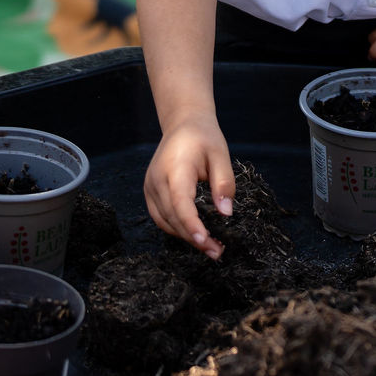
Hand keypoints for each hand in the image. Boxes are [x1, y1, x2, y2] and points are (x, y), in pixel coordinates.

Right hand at [143, 112, 233, 259]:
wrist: (183, 124)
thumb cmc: (204, 137)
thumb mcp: (221, 154)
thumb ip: (224, 183)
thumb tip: (226, 214)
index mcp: (175, 167)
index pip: (180, 202)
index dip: (191, 224)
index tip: (205, 241)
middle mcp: (157, 179)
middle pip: (173, 216)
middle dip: (195, 237)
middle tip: (217, 251)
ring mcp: (150, 187)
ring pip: (165, 221)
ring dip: (186, 237)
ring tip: (210, 247)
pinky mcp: (150, 193)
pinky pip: (161, 218)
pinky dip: (177, 229)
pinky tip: (195, 234)